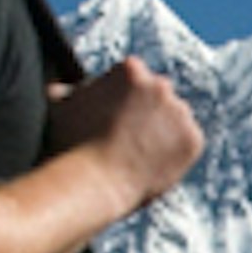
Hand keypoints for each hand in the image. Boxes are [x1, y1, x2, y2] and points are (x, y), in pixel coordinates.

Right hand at [48, 57, 204, 211]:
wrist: (94, 182)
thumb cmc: (70, 144)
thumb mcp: (59, 107)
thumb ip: (64, 90)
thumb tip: (58, 87)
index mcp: (131, 70)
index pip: (134, 78)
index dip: (122, 98)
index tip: (112, 117)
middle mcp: (161, 85)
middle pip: (158, 95)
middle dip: (147, 110)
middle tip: (128, 135)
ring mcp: (180, 112)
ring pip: (175, 118)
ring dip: (164, 130)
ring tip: (140, 153)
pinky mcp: (192, 140)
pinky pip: (188, 142)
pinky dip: (176, 152)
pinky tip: (154, 163)